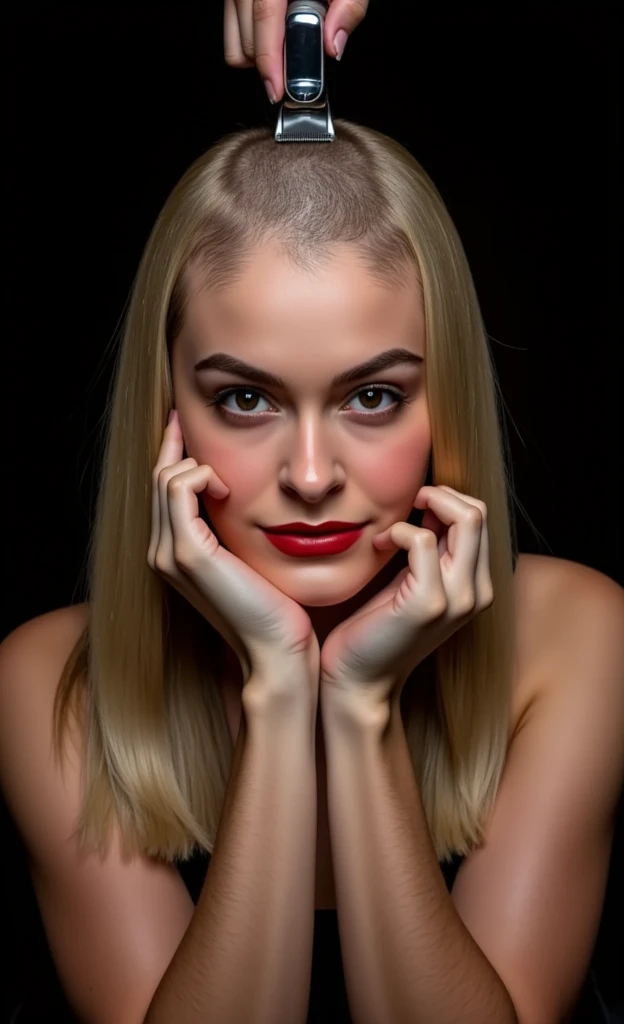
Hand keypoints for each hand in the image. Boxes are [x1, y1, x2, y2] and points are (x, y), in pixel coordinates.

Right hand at [148, 410, 319, 704]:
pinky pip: (178, 490)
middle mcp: (163, 552)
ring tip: (223, 475)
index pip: (164, 491)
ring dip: (193, 463)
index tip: (187, 427)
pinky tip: (223, 485)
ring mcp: (170, 554)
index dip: (173, 454)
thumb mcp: (253, 558)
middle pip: (158, 479)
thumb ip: (239, 530)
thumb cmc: (276, 608)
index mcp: (176, 553)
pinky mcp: (189, 554)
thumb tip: (248, 495)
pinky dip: (198, 475)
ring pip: (165, 480)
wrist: (278, 651)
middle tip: (191, 420)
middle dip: (175, 445)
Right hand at [224, 0, 368, 102]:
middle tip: (299, 67)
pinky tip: (278, 31)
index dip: (269, 60)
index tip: (279, 88)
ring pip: (235, 42)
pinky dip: (254, 42)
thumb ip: (349, 7)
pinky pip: (233, 30)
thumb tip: (333, 46)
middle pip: (246, 40)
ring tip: (290, 42)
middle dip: (271, 63)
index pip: (264, 19)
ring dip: (261, 55)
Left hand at [319, 486, 493, 709]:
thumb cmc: (378, 627)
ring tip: (388, 533)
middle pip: (479, 513)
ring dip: (420, 509)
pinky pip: (424, 542)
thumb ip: (431, 547)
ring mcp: (457, 599)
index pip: (480, 518)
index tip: (414, 509)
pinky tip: (378, 546)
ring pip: (465, 520)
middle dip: (439, 494)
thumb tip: (432, 505)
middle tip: (406, 505)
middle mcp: (477, 592)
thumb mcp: (412, 580)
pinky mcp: (428, 603)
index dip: (446, 500)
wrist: (360, 680)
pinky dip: (399, 532)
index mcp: (476, 585)